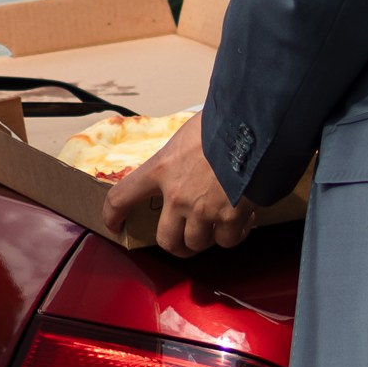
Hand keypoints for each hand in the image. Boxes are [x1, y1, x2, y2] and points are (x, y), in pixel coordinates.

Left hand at [103, 114, 256, 258]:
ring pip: (197, 244)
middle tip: (184, 240)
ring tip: (218, 225)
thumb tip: (187, 163)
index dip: (112, 215)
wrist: (255, 127)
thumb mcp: (188, 134)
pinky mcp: (230, 217)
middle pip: (166, 239)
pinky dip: (234, 234)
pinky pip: (227, 240)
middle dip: (176, 245)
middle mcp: (177, 195)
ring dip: (207, 238)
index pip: (121, 196)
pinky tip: (242, 220)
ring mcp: (203, 209)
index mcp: (161, 168)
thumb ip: (180, 157)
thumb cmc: (223, 122)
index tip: (113, 224)